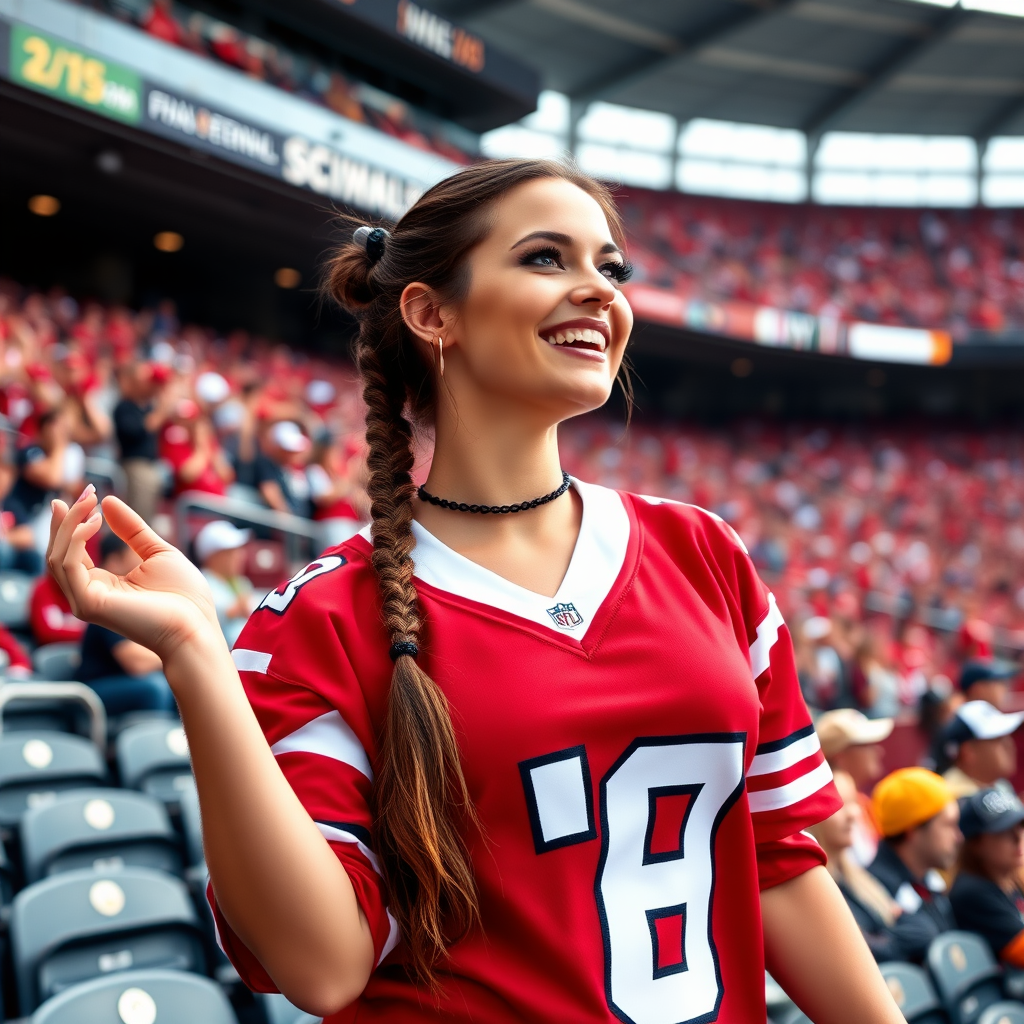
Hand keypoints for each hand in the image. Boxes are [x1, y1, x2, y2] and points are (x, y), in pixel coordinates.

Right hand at [47, 488, 224, 666]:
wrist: (197, 627)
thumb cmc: (185, 597)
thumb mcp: (157, 552)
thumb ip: (131, 529)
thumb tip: (107, 501)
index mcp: (102, 585)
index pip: (72, 553)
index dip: (74, 523)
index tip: (87, 493)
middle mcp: (87, 595)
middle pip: (58, 553)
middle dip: (67, 520)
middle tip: (86, 491)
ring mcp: (85, 602)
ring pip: (57, 558)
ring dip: (69, 525)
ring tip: (90, 502)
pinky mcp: (88, 604)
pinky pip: (67, 566)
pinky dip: (75, 540)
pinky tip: (95, 522)